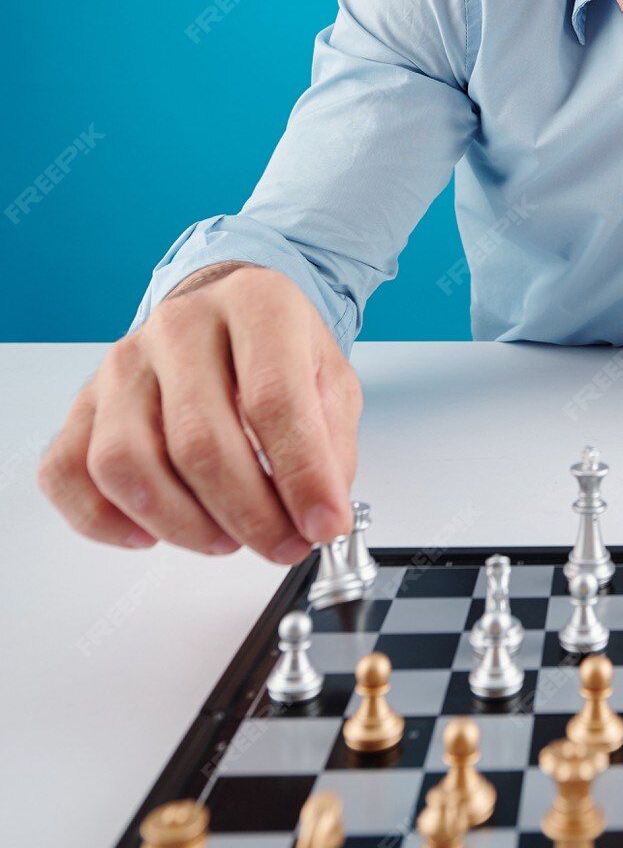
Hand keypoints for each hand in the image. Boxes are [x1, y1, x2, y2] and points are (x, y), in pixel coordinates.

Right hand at [37, 265, 359, 561]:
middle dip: (248, 514)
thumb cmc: (275, 352)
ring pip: (125, 463)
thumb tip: (320, 515)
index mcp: (253, 303)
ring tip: (225, 537)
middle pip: (198, 440)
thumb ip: (331, 446)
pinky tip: (152, 532)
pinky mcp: (84, 402)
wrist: (223, 317)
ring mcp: (122, 363)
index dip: (302, 476)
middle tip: (281, 544)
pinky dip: (105, 521)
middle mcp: (179, 325)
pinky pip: (68, 473)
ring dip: (180, 523)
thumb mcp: (330, 380)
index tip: (323, 525)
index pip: (273, 399)